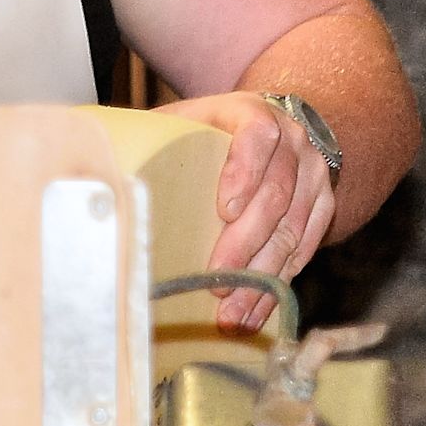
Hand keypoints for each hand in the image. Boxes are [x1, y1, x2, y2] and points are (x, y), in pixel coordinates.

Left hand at [162, 94, 336, 329]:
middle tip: (217, 280)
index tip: (225, 209)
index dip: (243, 171)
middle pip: (276, 194)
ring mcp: (314, 177)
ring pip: (293, 230)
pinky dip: (278, 284)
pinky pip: (305, 250)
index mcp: (255, 114)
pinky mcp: (324, 208)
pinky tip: (254, 310)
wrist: (278, 130)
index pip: (257, 136)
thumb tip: (100, 167)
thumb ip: (153, 137)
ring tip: (231, 310)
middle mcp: (293, 142)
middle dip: (245, 243)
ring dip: (262, 276)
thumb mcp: (187, 121)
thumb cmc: (215, 130)